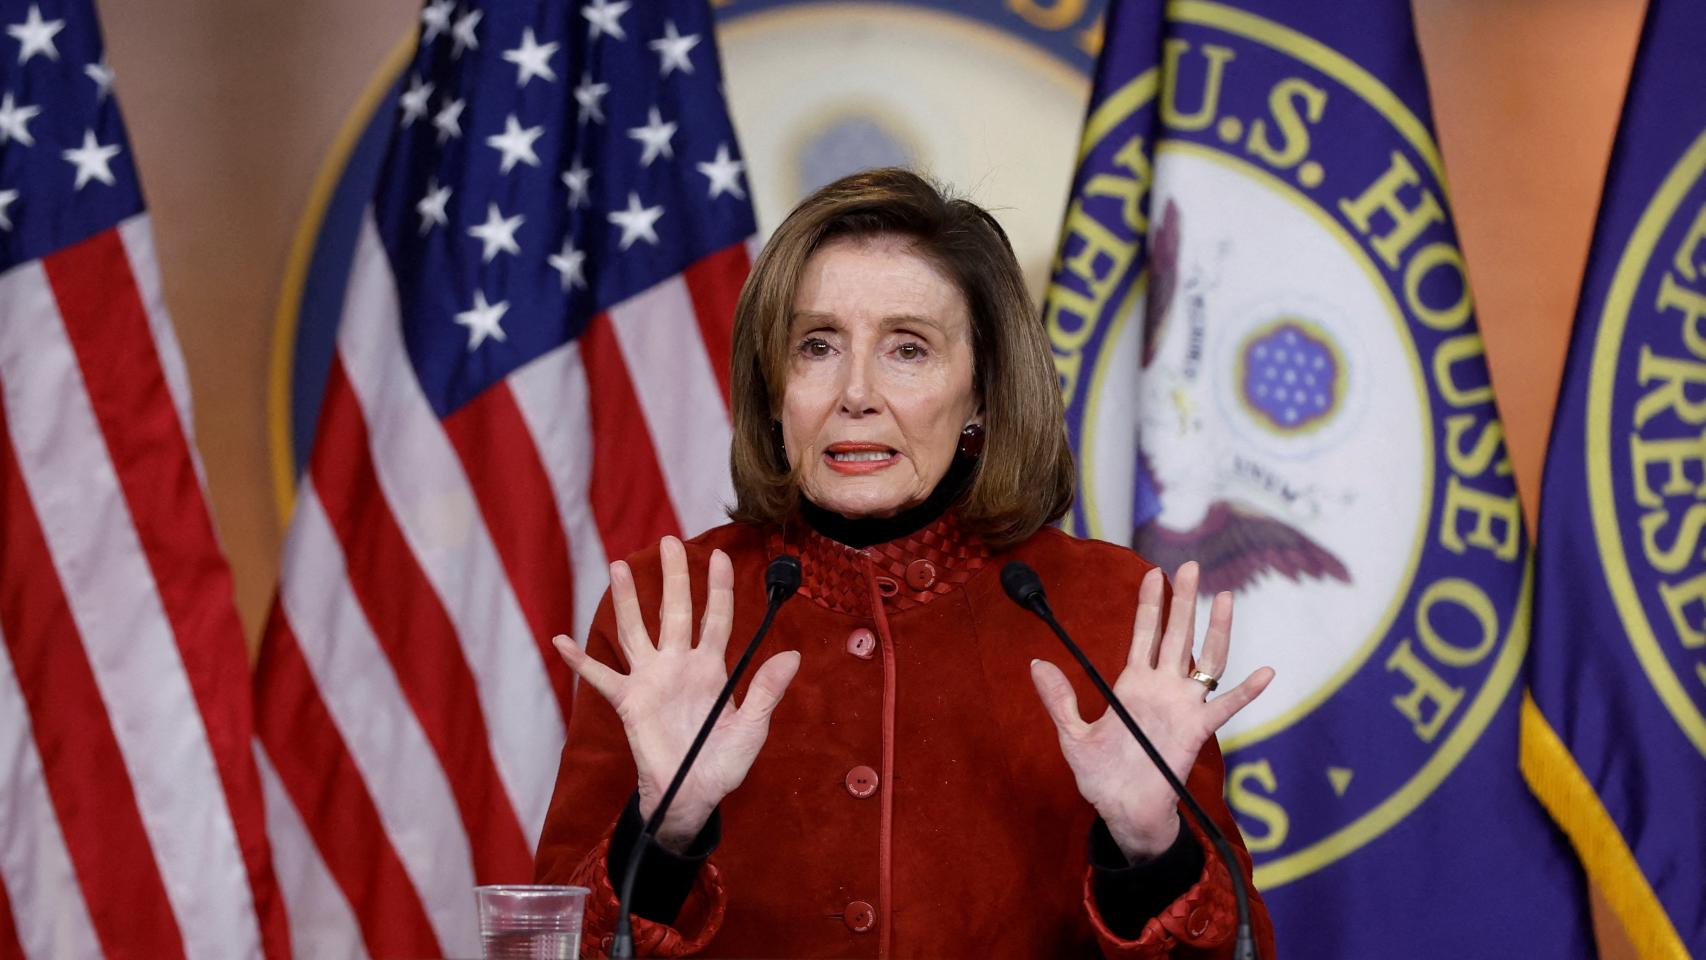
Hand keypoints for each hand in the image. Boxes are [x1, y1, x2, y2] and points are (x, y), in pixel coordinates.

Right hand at [552, 536, 800, 851]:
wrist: (692, 797)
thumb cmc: (723, 763)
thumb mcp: (752, 729)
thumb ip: (766, 692)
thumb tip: (793, 655)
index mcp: (711, 668)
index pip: (716, 618)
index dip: (719, 588)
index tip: (721, 556)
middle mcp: (679, 665)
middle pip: (675, 612)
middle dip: (673, 577)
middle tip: (670, 541)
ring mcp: (651, 681)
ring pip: (636, 631)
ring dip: (626, 601)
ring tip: (617, 567)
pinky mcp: (628, 703)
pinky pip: (599, 678)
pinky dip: (579, 661)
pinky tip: (561, 640)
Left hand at [1029, 561, 1273, 862]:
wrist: (1123, 814)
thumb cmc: (1101, 777)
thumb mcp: (1072, 735)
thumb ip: (1059, 699)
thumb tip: (1036, 664)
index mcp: (1133, 685)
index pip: (1144, 634)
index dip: (1148, 604)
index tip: (1152, 572)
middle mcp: (1162, 689)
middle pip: (1177, 636)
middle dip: (1182, 601)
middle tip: (1189, 566)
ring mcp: (1182, 708)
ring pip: (1205, 660)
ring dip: (1216, 630)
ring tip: (1224, 597)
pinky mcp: (1196, 732)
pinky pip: (1226, 708)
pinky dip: (1247, 692)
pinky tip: (1265, 672)